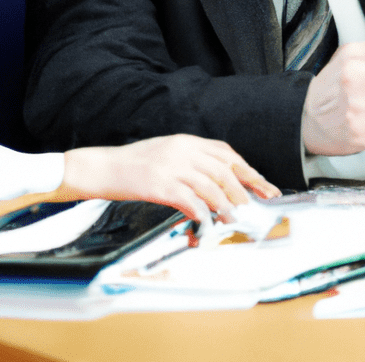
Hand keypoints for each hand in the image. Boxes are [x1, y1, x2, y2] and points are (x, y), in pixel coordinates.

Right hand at [58, 135, 280, 222]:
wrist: (102, 167)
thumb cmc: (133, 164)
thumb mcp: (165, 153)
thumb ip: (191, 162)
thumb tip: (218, 183)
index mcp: (186, 141)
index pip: (226, 153)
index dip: (248, 171)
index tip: (263, 186)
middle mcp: (182, 150)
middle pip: (225, 170)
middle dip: (245, 190)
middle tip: (255, 207)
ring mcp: (171, 166)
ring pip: (212, 186)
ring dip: (228, 205)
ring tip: (235, 219)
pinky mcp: (160, 185)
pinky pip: (191, 201)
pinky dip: (204, 214)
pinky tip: (209, 223)